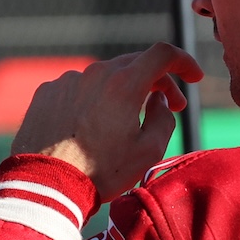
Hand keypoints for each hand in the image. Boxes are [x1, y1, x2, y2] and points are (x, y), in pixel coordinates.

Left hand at [11, 44, 205, 200]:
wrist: (45, 185)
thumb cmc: (100, 172)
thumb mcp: (148, 151)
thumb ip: (164, 117)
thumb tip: (158, 99)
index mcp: (124, 84)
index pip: (163, 54)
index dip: (184, 62)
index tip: (194, 77)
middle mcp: (94, 73)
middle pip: (135, 64)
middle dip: (158, 81)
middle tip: (169, 104)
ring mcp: (67, 80)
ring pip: (104, 77)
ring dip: (122, 92)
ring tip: (125, 122)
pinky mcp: (47, 92)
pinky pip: (78, 88)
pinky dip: (92, 99)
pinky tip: (91, 126)